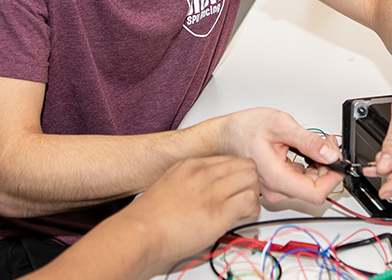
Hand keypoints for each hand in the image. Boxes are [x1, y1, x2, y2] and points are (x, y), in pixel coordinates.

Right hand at [115, 156, 259, 265]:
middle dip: (250, 181)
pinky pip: (250, 201)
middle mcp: (203, 173)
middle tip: (244, 196)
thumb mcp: (168, 186)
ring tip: (243, 209)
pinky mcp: (219, 211)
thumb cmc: (149, 218)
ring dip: (252, 194)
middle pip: (245, 164)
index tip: (235, 187)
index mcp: (190, 165)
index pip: (229, 159)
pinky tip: (240, 218)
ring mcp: (212, 190)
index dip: (236, 174)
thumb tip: (201, 196)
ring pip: (252, 178)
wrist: (139, 232)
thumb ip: (188, 185)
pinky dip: (251, 210)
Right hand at [217, 108, 343, 204]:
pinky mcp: (276, 185)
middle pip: (315, 189)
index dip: (332, 178)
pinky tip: (302, 150)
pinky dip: (308, 166)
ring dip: (318, 165)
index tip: (336, 160)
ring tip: (313, 143)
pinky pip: (300, 181)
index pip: (316, 194)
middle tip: (325, 142)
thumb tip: (329, 154)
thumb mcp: (280, 125)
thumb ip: (307, 141)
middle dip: (327, 166)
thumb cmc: (244, 129)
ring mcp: (275, 190)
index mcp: (276, 178)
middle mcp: (275, 190)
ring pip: (309, 185)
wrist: (224, 135)